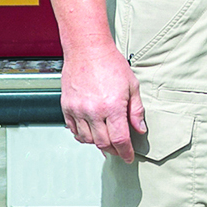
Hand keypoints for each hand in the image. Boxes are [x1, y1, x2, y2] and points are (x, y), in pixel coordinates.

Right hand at [61, 41, 144, 160]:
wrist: (87, 49)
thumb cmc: (110, 64)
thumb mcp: (132, 86)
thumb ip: (136, 110)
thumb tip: (139, 129)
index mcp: (112, 107)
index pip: (120, 140)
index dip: (126, 152)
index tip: (129, 157)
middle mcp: (93, 111)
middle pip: (103, 143)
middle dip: (113, 150)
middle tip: (119, 149)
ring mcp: (78, 110)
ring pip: (87, 139)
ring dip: (97, 143)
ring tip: (105, 138)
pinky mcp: (67, 106)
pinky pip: (73, 129)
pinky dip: (82, 134)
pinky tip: (90, 130)